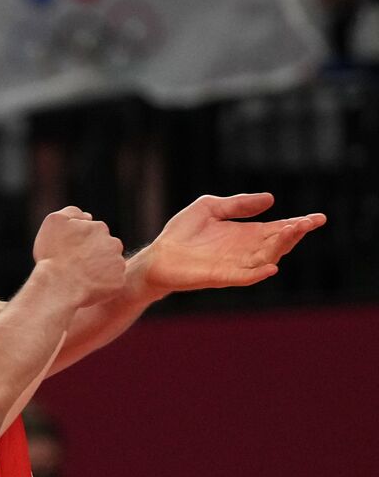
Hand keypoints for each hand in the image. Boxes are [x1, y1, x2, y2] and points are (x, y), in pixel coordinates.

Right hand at [32, 207, 125, 306]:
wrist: (58, 285)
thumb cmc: (53, 254)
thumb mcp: (54, 222)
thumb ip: (71, 212)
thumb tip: (87, 216)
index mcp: (99, 228)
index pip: (94, 233)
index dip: (81, 242)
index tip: (70, 251)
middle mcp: (114, 243)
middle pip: (105, 248)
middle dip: (93, 254)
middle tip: (76, 265)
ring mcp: (118, 264)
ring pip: (110, 265)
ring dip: (98, 269)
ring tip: (80, 277)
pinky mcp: (118, 283)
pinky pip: (112, 283)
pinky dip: (101, 285)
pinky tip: (86, 287)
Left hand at [133, 193, 324, 296]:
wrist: (157, 256)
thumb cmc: (182, 233)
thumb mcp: (210, 207)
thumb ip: (238, 204)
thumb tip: (271, 199)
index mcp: (246, 234)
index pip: (278, 229)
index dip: (298, 224)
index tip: (318, 218)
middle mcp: (245, 251)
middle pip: (277, 243)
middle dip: (294, 233)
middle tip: (308, 222)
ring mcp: (235, 265)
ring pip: (266, 258)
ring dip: (280, 247)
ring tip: (293, 232)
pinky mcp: (220, 277)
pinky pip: (244, 277)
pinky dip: (258, 273)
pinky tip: (272, 267)